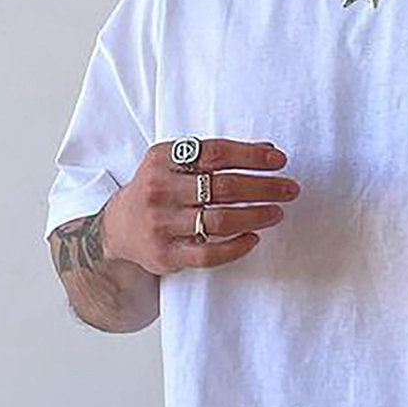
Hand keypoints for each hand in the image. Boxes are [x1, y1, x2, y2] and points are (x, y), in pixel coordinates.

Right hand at [102, 137, 298, 275]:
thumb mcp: (175, 163)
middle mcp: (159, 189)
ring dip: (256, 216)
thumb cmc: (159, 189)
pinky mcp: (165, 254)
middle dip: (264, 187)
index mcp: (162, 158)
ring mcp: (161, 223)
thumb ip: (215, 156)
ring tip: (277, 212)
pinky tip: (254, 238)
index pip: (215, 153)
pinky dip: (237, 246)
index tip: (279, 161)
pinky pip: (210, 254)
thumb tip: (268, 152)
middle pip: (222, 187)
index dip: (251, 157)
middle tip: (289, 189)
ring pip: (220, 220)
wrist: (117, 228)